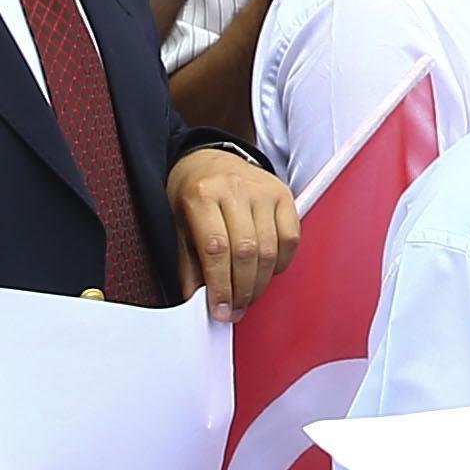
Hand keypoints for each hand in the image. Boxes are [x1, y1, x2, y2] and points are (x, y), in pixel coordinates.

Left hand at [170, 149, 300, 310]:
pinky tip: (267, 271)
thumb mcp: (178, 223)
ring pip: (270, 249)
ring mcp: (262, 190)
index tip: (220, 309)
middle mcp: (234, 188)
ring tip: (249, 297)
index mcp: (202, 194)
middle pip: (246, 251)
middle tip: (235, 310)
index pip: (216, 248)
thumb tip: (196, 298)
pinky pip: (290, 237)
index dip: (220, 286)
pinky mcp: (283, 193)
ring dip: (261, 283)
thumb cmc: (192, 191)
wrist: (208, 158)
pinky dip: (281, 262)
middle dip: (242, 290)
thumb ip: (188, 262)